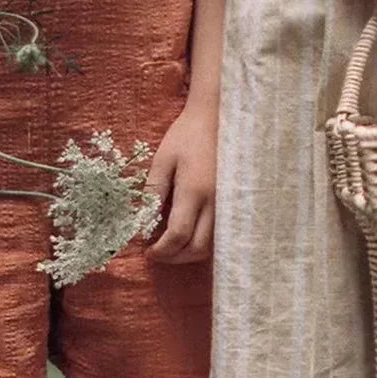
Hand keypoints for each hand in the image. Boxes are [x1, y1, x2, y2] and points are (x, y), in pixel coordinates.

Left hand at [145, 102, 216, 263]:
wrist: (218, 120)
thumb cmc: (187, 136)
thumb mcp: (163, 160)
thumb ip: (153, 192)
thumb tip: (144, 223)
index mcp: (193, 191)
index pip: (178, 234)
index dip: (161, 249)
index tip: (147, 251)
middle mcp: (214, 203)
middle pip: (197, 247)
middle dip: (175, 257)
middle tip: (158, 254)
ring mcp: (227, 205)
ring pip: (212, 245)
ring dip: (190, 253)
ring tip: (172, 247)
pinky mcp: (233, 204)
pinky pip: (220, 235)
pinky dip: (204, 243)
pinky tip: (190, 236)